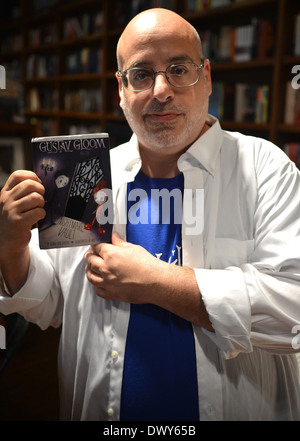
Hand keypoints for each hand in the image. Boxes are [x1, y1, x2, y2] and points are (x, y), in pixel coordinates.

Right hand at [0, 170, 45, 260]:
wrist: (7, 241)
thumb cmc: (15, 219)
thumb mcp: (13, 203)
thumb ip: (22, 192)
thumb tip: (43, 183)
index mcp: (5, 193)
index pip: (18, 175)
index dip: (32, 176)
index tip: (38, 183)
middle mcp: (6, 200)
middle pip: (30, 185)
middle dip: (40, 190)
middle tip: (40, 199)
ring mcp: (11, 211)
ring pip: (36, 198)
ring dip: (42, 204)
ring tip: (38, 209)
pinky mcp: (18, 222)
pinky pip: (38, 212)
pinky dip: (42, 214)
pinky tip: (38, 218)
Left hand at [85, 232, 212, 329]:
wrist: (156, 282)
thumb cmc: (147, 265)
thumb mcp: (134, 248)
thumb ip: (120, 243)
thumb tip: (114, 237)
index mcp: (111, 255)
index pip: (98, 248)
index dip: (95, 245)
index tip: (95, 246)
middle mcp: (106, 269)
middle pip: (91, 261)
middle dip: (89, 256)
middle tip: (90, 254)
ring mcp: (108, 283)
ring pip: (91, 276)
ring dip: (89, 270)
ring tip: (91, 267)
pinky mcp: (112, 294)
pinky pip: (97, 290)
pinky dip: (96, 285)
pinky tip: (98, 282)